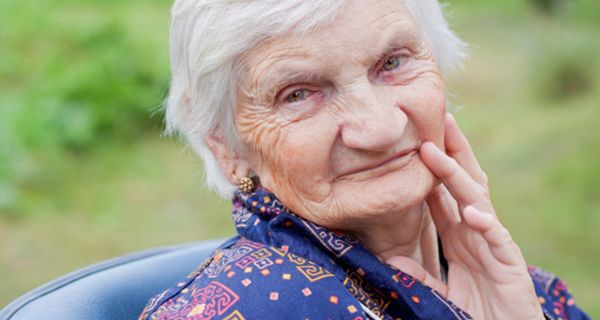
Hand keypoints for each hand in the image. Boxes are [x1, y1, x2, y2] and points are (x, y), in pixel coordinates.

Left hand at [386, 113, 543, 318]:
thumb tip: (392, 259)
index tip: (414, 140)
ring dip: (457, 174)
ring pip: (476, 199)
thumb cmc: (476, 310)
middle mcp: (474, 230)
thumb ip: (419, 274)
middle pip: (462, 182)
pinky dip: (485, 223)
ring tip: (438, 150)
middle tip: (435, 120)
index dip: (430, 168)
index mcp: (458, 234)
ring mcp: (492, 241)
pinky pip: (496, 237)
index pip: (442, 193)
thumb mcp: (439, 289)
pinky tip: (472, 212)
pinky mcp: (508, 261)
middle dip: (449, 151)